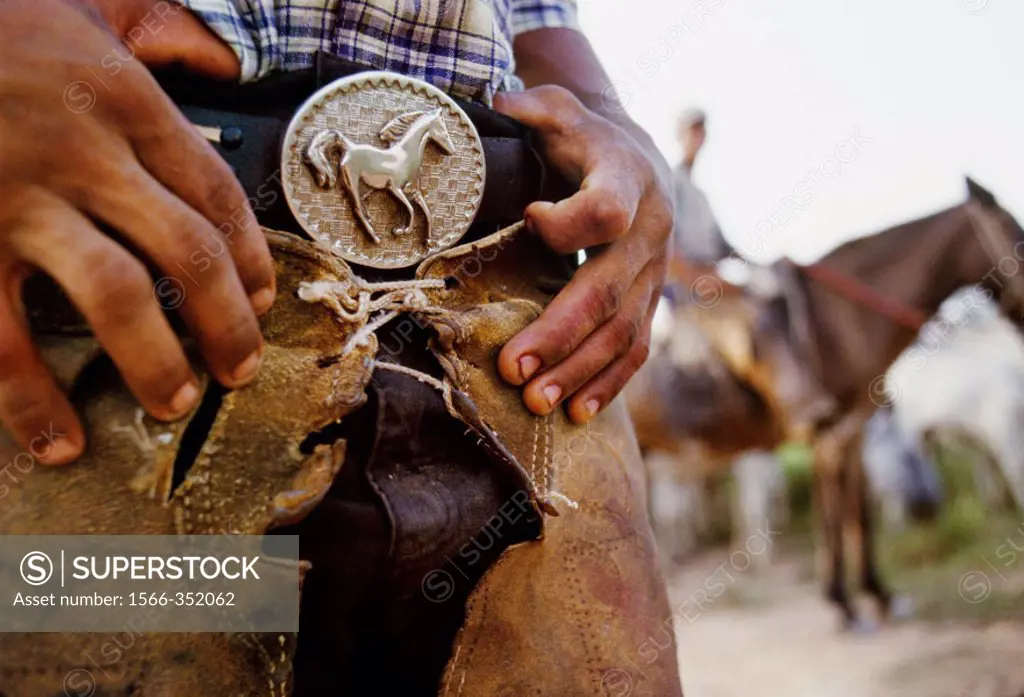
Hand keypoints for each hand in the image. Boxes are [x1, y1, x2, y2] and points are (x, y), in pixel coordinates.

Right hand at [0, 0, 271, 463]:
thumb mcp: (80, 1)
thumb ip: (155, 26)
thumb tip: (221, 59)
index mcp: (122, 98)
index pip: (215, 192)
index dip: (250, 257)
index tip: (262, 300)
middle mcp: (84, 151)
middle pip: (188, 253)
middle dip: (227, 323)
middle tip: (241, 369)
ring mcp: (18, 198)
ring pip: (116, 298)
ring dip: (156, 362)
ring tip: (177, 404)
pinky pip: (0, 337)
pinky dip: (31, 399)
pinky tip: (58, 439)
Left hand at [494, 86, 672, 423]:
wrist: (637, 159)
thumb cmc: (585, 140)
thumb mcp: (561, 111)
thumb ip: (533, 108)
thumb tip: (498, 101)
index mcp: (627, 179)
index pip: (607, 209)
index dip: (569, 222)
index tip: (529, 221)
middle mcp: (649, 232)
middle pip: (607, 291)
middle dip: (559, 334)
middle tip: (514, 371)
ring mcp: (653, 274)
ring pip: (623, 331)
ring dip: (579, 372)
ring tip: (536, 403)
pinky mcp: (649, 301)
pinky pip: (635, 349)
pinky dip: (608, 383)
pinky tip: (576, 412)